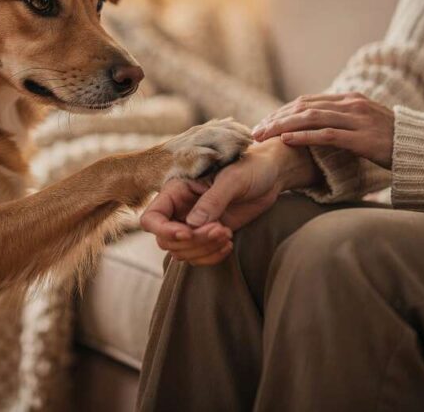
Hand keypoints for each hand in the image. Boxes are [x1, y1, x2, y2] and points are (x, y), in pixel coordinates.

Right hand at [139, 138, 318, 264]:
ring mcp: (194, 224)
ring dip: (204, 250)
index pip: (152, 218)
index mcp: (177, 190)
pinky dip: (212, 256)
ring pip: (183, 252)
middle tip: (221, 230)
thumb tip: (193, 225)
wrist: (271, 174)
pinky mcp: (209, 235)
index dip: (164, 230)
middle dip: (193, 241)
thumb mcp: (233, 178)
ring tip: (227, 235)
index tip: (187, 233)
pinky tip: (229, 244)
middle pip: (168, 240)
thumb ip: (213, 200)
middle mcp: (181, 209)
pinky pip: (200, 256)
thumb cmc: (250, 167)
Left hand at [252, 92, 395, 168]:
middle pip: (303, 107)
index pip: (307, 101)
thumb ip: (345, 123)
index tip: (264, 122)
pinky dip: (303, 136)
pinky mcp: (362, 138)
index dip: (282, 111)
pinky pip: (326, 135)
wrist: (423, 148)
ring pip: (310, 118)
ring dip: (282, 126)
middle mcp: (351, 105)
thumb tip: (321, 130)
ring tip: (263, 136)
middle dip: (276, 118)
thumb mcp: (367, 125)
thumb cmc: (394, 141)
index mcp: (350, 99)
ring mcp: (357, 120)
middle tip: (255, 131)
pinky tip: (286, 141)